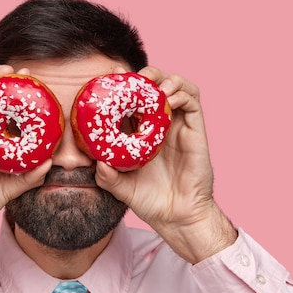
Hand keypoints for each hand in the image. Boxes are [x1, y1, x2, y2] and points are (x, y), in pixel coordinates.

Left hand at [96, 66, 236, 262]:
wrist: (176, 216)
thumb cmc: (149, 201)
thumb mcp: (121, 188)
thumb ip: (107, 178)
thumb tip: (98, 162)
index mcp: (141, 133)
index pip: (134, 100)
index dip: (125, 85)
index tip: (110, 77)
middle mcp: (161, 125)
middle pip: (156, 87)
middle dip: (145, 75)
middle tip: (132, 77)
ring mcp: (179, 126)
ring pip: (177, 87)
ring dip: (165, 79)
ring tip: (152, 84)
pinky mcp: (195, 130)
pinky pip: (192, 102)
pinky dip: (181, 93)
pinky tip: (167, 98)